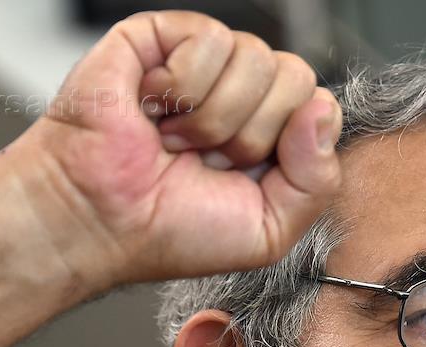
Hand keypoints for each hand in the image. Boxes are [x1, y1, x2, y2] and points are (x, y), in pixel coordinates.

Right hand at [16, 10, 341, 290]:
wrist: (100, 222)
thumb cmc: (170, 231)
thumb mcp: (270, 231)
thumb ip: (318, 180)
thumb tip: (324, 110)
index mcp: (273, 134)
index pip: (320, 107)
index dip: (289, 148)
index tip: (244, 178)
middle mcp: (244, 93)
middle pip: (296, 79)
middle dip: (251, 138)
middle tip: (205, 162)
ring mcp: (206, 63)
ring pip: (257, 59)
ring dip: (212, 119)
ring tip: (174, 141)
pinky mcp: (165, 36)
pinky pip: (213, 40)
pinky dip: (182, 88)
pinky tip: (154, 109)